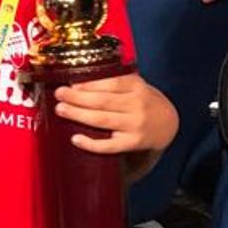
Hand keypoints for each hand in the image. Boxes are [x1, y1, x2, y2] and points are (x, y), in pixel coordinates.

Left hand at [54, 73, 176, 179]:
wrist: (168, 123)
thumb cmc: (142, 101)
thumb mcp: (134, 86)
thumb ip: (112, 81)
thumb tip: (76, 82)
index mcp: (137, 87)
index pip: (111, 83)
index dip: (89, 84)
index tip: (71, 84)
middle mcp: (138, 105)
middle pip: (102, 101)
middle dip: (77, 98)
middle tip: (59, 94)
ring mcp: (136, 125)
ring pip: (102, 121)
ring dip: (78, 115)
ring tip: (61, 109)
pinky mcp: (133, 143)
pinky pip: (109, 146)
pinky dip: (91, 144)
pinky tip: (75, 139)